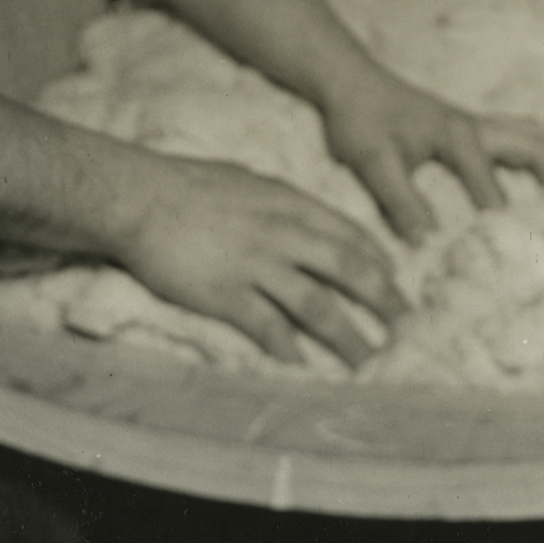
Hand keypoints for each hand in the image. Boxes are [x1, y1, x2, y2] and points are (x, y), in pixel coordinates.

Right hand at [116, 151, 408, 367]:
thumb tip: (299, 216)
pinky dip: (288, 347)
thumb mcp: (247, 180)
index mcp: (288, 203)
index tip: (396, 281)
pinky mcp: (226, 294)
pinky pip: (267, 327)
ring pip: (317, 305)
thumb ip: (278, 202)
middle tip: (403, 323)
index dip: (378, 260)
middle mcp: (281, 234)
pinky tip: (301, 362)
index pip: (349, 233)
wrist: (139, 196)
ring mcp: (255, 265)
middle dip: (381, 299)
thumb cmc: (188, 184)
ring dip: (346, 335)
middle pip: (347, 270)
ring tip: (366, 357)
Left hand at [319, 60, 543, 243]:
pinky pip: (517, 136)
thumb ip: (401, 201)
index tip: (526, 259)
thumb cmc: (359, 119)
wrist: (346, 80)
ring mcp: (475, 123)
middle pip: (537, 147)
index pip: (493, 189)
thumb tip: (431, 246)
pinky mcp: (467, 126)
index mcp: (458, 136)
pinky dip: (539, 152)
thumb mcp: (372, 161)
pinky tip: (543, 178)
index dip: (507, 225)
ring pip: (533, 136)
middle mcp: (476, 126)